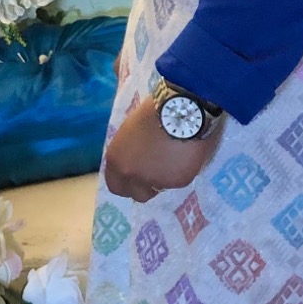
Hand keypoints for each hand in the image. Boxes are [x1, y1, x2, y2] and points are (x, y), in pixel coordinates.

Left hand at [102, 98, 222, 201]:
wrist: (180, 109)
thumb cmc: (154, 111)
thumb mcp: (130, 132)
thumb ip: (130, 152)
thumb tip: (137, 160)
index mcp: (116, 161)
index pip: (116, 185)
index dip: (128, 182)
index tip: (137, 176)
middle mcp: (131, 175)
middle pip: (137, 194)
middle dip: (146, 187)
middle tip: (157, 173)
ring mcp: (154, 181)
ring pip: (159, 188)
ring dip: (165, 178)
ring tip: (175, 158)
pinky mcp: (177, 182)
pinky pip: (179, 181)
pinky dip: (182, 171)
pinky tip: (186, 154)